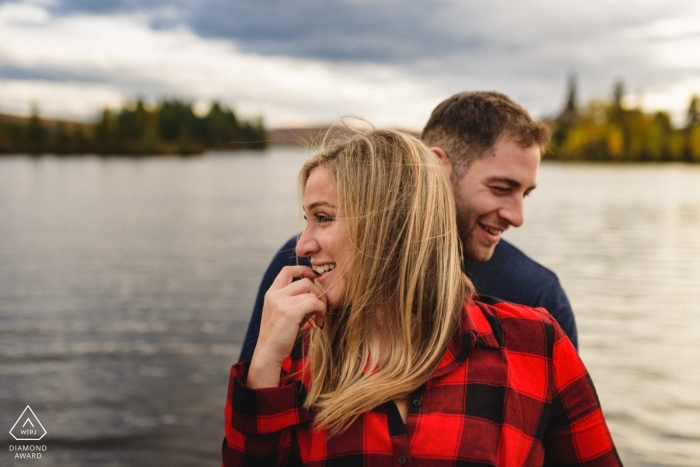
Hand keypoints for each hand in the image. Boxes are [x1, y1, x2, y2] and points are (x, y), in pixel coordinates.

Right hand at [247, 266, 326, 387]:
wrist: (268, 354)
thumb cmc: (279, 337)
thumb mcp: (284, 314)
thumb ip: (295, 302)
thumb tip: (317, 296)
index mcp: (272, 293)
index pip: (287, 270)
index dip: (303, 270)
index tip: (314, 278)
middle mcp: (275, 294)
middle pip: (305, 281)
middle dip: (318, 293)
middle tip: (321, 309)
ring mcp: (281, 302)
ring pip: (311, 292)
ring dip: (321, 305)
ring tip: (319, 319)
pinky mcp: (290, 312)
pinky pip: (314, 302)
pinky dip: (321, 311)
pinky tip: (318, 323)